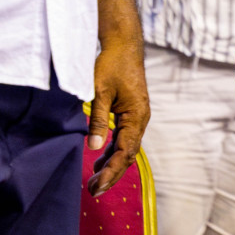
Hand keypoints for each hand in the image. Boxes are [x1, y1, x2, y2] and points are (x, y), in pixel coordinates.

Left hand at [85, 39, 149, 197]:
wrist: (124, 44)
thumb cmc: (112, 64)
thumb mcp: (100, 92)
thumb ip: (98, 120)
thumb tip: (93, 147)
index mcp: (137, 115)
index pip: (125, 152)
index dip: (111, 171)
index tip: (97, 186)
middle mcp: (141, 119)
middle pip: (128, 154)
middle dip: (112, 173)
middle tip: (94, 190)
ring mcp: (137, 116)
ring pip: (126, 147)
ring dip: (111, 164)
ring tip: (94, 180)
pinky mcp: (131, 112)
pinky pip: (124, 137)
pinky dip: (113, 150)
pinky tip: (99, 159)